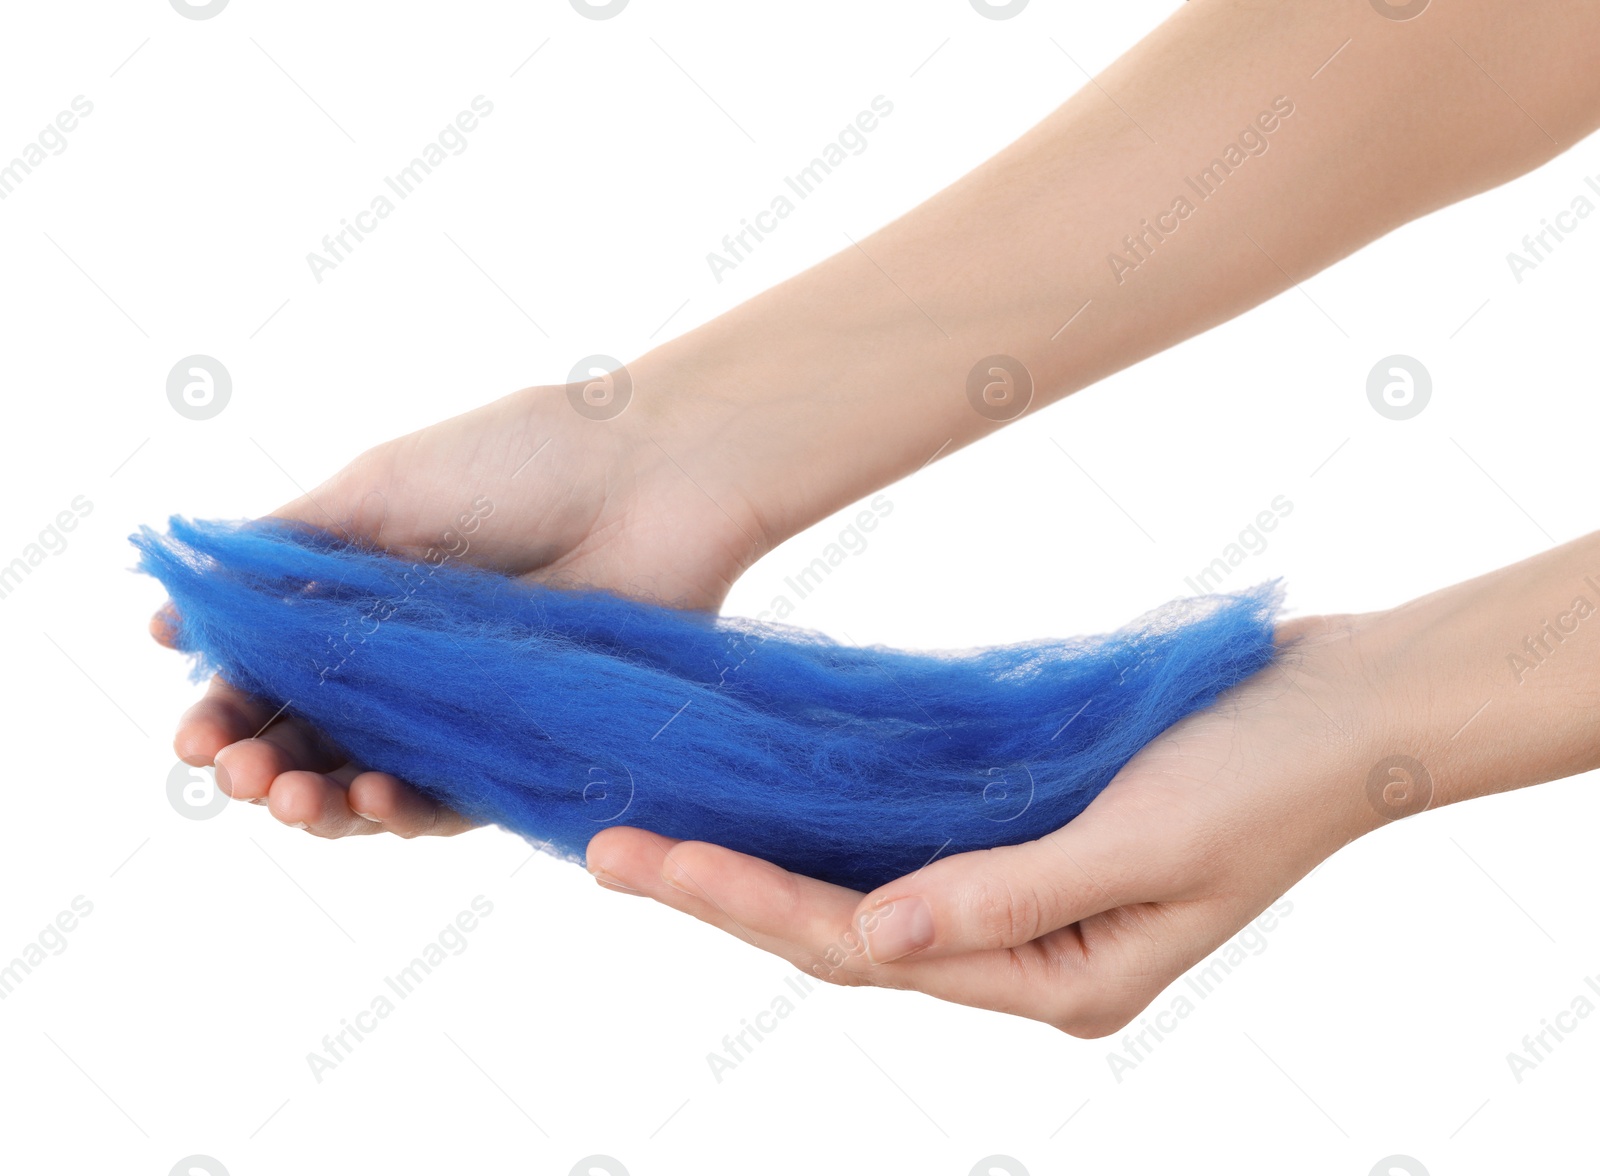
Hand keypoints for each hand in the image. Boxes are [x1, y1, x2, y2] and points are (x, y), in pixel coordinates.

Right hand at [154, 380, 766, 838]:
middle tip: (237, 773)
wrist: (651, 478)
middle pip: (311, 743)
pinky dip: (406, 810)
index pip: (268, 678)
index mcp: (356, 601)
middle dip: (260, 766)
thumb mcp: (374, 491)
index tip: (192, 735)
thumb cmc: (517, 462)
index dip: (225, 711)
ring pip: (369, 783)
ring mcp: (462, 710)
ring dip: (318, 802)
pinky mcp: (525, 746)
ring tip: (289, 797)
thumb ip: (277, 557)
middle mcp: (402, 664)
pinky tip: (372, 796)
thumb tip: (172, 616)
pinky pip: (456, 800)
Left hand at [584, 613, 1390, 1035]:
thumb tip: (872, 939)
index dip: (750, 905)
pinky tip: (761, 803)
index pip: (866, 951)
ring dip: (759, 864)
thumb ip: (1007, 899)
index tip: (649, 862)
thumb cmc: (1260, 777)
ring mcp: (1019, 902)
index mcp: (1054, 983)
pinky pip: (902, 844)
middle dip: (723, 892)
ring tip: (651, 836)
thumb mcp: (1143, 847)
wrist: (1339, 710)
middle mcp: (1021, 957)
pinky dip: (826, 829)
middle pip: (840, 933)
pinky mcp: (1022, 841)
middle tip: (605, 850)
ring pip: (859, 893)